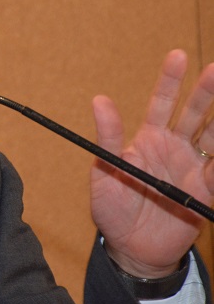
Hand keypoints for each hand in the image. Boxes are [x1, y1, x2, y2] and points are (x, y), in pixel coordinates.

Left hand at [91, 50, 213, 277]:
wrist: (131, 248)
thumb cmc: (112, 209)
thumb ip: (107, 138)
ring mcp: (193, 168)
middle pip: (194, 113)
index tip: (178, 55)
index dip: (170, 80)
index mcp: (148, 139)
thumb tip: (99, 100)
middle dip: (205, 91)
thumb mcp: (103, 172)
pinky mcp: (206, 191)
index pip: (162, 103)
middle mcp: (174, 147)